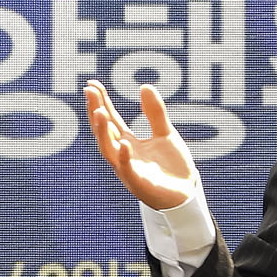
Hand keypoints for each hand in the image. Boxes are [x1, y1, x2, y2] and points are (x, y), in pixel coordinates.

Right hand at [84, 79, 199, 210]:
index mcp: (127, 142)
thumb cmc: (173, 166)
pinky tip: (124, 143)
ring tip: (99, 112)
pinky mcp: (139, 184)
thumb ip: (155, 113)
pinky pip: (128, 170)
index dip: (101, 101)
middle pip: (104, 131)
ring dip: (102, 132)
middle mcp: (123, 155)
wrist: (186, 193)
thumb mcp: (165, 134)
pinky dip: (124, 157)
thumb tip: (145, 86)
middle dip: (95, 111)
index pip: (110, 119)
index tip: (91, 83)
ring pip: (108, 150)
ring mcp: (128, 169)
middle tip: (90, 91)